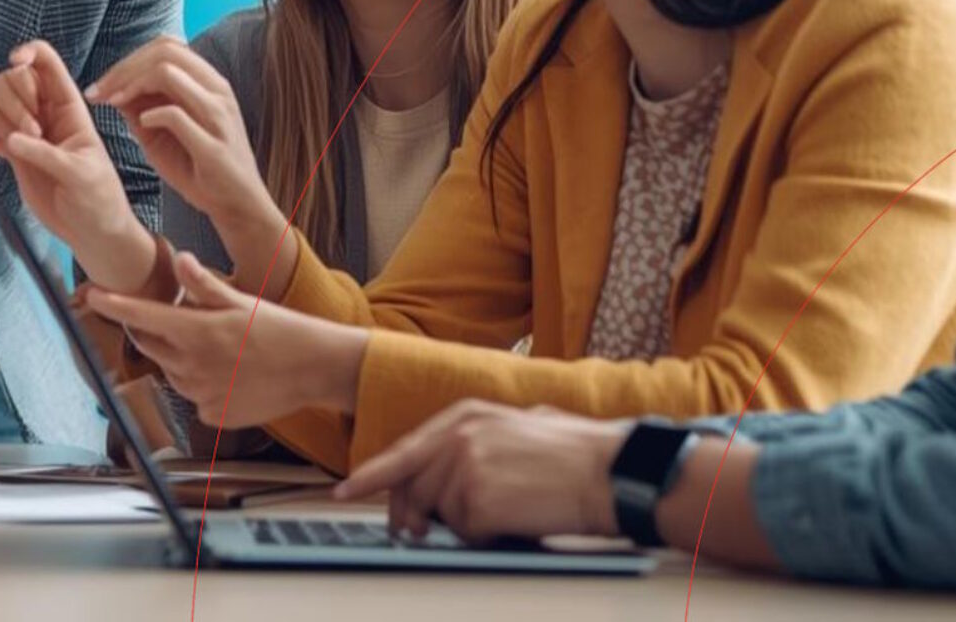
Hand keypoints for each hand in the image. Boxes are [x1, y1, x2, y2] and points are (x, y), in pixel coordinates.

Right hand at [0, 40, 153, 289]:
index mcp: (69, 107)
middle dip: (12, 98)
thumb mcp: (80, 174)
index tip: (16, 62)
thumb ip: (46, 154)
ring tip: (10, 143)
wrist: (91, 232)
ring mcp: (26, 132)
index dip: (29, 53)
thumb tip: (12, 138)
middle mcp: (45, 113)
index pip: (46, 63)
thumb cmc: (99, 199)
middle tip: (29, 133)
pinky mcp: (13, 154)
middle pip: (13, 79)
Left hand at [81, 250, 362, 428]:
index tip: (92, 296)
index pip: (140, 316)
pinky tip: (230, 375)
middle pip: (150, 345)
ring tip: (219, 350)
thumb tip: (180, 260)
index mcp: (196, 331)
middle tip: (182, 321)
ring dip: (180, 359)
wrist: (315, 368)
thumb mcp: (242, 301)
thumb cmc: (282, 330)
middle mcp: (191, 365)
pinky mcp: (212, 414)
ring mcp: (200, 393)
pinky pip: (193, 398)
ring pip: (171, 372)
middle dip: (153, 331)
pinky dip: (202, 386)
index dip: (113, 304)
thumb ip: (204, 286)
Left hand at [84, 39, 286, 271]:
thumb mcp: (162, 133)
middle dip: (123, 68)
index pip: (165, 47)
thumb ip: (141, 108)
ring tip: (112, 103)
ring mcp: (218, 114)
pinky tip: (139, 125)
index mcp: (207, 82)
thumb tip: (110, 88)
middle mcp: (216, 90)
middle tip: (98, 92)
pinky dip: (151, 115)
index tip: (101, 84)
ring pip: (168, 72)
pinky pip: (176, 114)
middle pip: (163, 51)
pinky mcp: (214, 144)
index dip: (128, 59)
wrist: (237, 205)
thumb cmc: (199, 168)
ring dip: (131, 84)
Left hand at [335, 400, 627, 543]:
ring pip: (439, 514)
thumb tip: (439, 474)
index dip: (371, 475)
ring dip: (465, 524)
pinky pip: (464, 533)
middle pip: (411, 489)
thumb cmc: (573, 455)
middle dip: (413, 517)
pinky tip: (516, 521)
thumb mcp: (514, 428)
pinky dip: (486, 537)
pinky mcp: (478, 500)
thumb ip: (471, 443)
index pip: (403, 451)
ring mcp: (465, 468)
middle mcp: (457, 438)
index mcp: (464, 417)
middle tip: (424, 531)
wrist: (611, 472)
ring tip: (507, 510)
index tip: (345, 491)